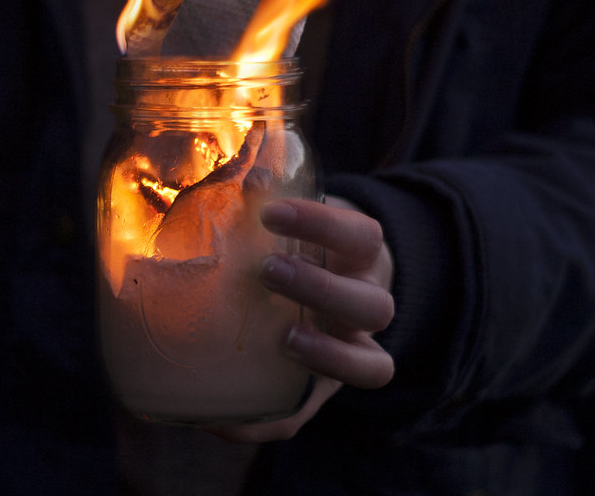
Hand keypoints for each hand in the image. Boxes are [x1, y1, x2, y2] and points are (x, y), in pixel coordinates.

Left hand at [213, 196, 393, 441]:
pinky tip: (220, 417)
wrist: (324, 282)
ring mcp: (353, 352)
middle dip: (322, 289)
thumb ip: (267, 196)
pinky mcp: (321, 394)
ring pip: (370, 367)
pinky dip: (265, 422)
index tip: (271, 210)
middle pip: (374, 305)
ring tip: (280, 338)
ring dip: (324, 356)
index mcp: (361, 255)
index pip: (362, 235)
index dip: (323, 225)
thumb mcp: (293, 217)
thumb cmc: (298, 243)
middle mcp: (367, 304)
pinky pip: (305, 418)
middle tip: (268, 269)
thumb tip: (243, 172)